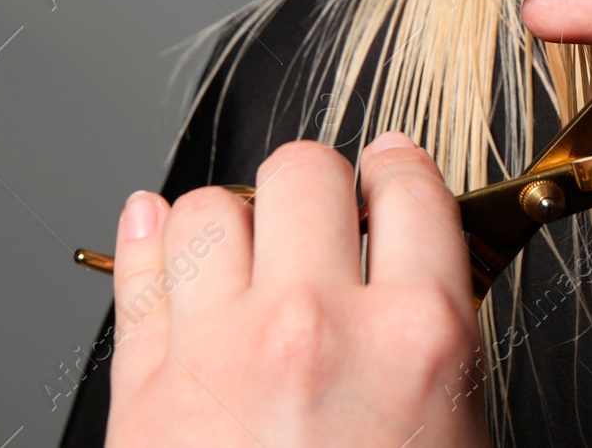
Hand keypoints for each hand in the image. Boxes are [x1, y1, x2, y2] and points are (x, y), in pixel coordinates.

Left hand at [104, 134, 488, 447]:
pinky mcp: (144, 389)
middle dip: (318, 186)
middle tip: (324, 217)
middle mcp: (316, 326)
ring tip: (248, 250)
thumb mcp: (454, 438)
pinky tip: (163, 236)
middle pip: (304, 170)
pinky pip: (137, 266)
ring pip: (210, 204)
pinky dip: (146, 238)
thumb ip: (437, 342)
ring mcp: (220, 350)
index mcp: (418, 340)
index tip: (391, 174)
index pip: (411, 188)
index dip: (401, 171)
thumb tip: (419, 268)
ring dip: (234, 219)